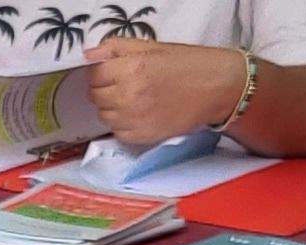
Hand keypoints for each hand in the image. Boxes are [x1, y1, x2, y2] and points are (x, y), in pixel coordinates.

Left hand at [84, 38, 250, 144]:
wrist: (216, 89)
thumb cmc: (186, 64)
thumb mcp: (152, 46)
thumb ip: (116, 48)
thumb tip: (88, 56)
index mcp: (131, 68)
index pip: (95, 75)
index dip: (102, 72)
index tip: (113, 71)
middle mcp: (129, 95)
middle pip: (96, 96)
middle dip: (106, 89)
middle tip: (124, 84)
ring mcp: (134, 119)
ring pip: (104, 116)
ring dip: (113, 108)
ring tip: (133, 100)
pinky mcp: (142, 137)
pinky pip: (118, 132)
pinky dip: (123, 125)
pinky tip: (139, 115)